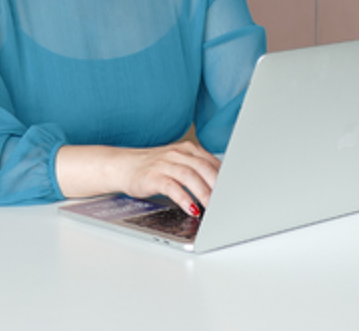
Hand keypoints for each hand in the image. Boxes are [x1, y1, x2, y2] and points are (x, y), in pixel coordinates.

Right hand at [56, 141, 220, 216]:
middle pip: (204, 168)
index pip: (213, 162)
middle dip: (218, 186)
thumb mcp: (179, 164)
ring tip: (212, 207)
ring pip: (190, 176)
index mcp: (188, 149)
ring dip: (203, 193)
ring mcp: (165, 163)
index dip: (226, 177)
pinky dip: (184, 198)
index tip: (235, 192)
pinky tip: (192, 209)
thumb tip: (221, 188)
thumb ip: (198, 171)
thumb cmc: (154, 168)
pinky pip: (172, 186)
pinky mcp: (153, 176)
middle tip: (227, 202)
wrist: (123, 166)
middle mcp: (178, 154)